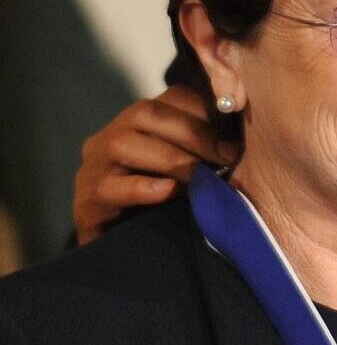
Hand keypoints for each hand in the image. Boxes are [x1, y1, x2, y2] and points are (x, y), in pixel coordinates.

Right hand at [74, 85, 239, 244]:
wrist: (129, 248)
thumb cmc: (170, 202)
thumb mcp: (191, 168)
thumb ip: (209, 148)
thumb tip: (241, 140)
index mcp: (142, 120)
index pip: (172, 97)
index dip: (205, 109)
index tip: (237, 132)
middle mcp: (114, 134)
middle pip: (147, 113)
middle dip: (193, 133)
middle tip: (229, 157)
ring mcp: (94, 165)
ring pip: (123, 144)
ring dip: (171, 159)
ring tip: (204, 178)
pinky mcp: (86, 200)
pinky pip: (108, 186)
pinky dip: (142, 188)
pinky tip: (169, 191)